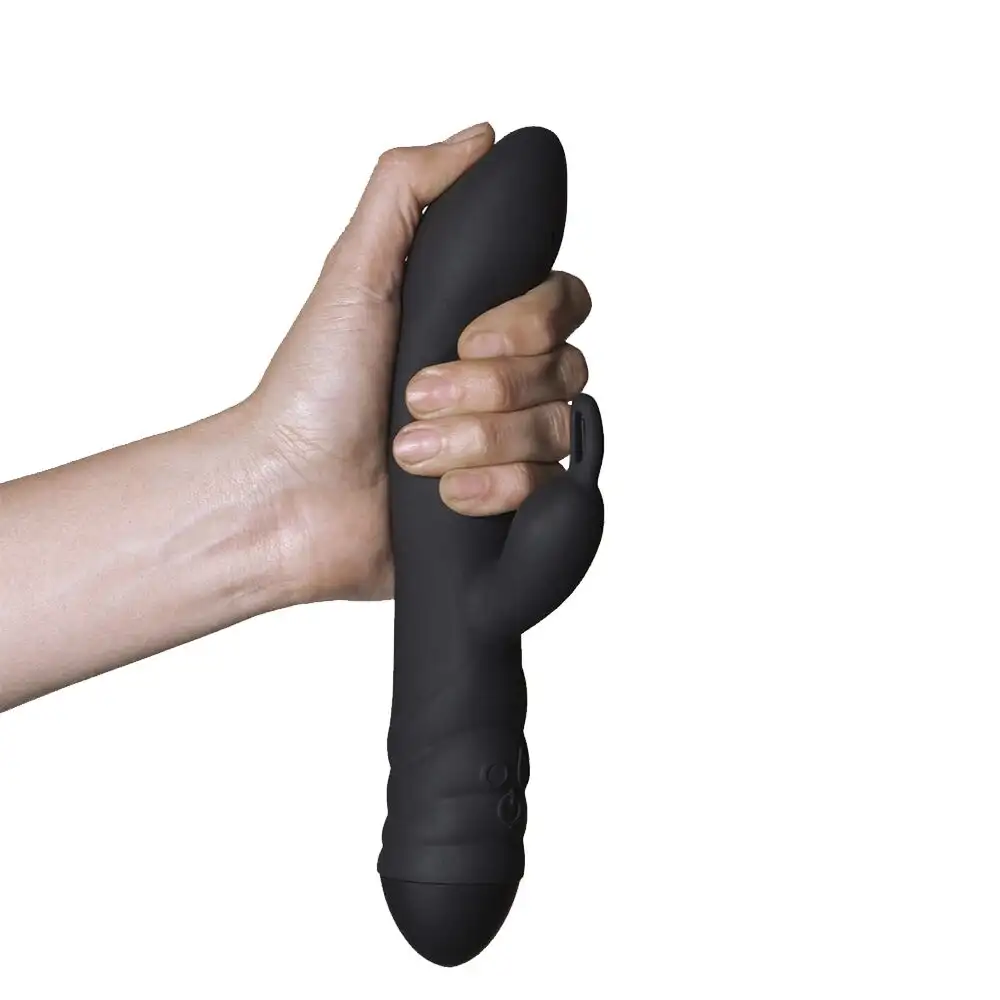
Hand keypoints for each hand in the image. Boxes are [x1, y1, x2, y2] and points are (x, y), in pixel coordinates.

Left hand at [246, 122, 591, 602]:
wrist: (287, 496)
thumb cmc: (310, 392)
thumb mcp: (353, 272)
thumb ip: (408, 190)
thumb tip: (481, 138)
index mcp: (476, 324)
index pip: (563, 304)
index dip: (529, 321)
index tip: (467, 336)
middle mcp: (500, 382)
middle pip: (567, 368)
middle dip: (490, 388)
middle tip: (414, 396)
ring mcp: (505, 447)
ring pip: (557, 431)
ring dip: (479, 441)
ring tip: (411, 452)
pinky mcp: (504, 506)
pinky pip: (547, 490)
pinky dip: (491, 491)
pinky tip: (441, 495)